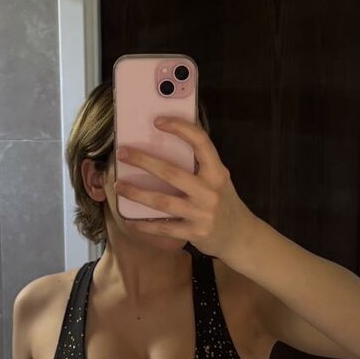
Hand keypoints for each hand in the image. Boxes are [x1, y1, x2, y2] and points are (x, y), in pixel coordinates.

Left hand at [113, 116, 257, 260]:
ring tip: (119, 186)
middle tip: (122, 153)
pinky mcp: (195, 233)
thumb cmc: (224, 204)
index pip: (200, 142)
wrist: (240, 237)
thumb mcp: (219, 180)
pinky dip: (145, 224)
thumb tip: (168, 144)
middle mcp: (210, 191)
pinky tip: (131, 220)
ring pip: (162, 201)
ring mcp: (202, 213)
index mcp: (217, 172)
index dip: (179, 128)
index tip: (157, 121)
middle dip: (143, 161)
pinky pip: (164, 227)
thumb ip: (200, 166)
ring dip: (137, 193)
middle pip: (171, 172)